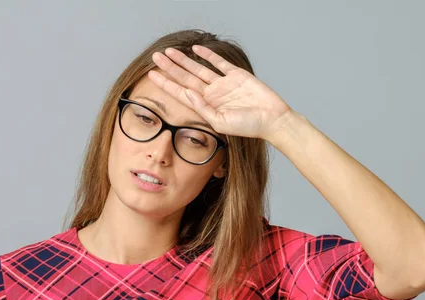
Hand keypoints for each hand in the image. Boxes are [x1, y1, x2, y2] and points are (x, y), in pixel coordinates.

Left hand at [148, 45, 291, 141]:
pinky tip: (195, 48)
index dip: (166, 84)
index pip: (180, 93)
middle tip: (155, 57)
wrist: (272, 120)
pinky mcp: (236, 75)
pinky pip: (219, 63)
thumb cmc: (249, 127)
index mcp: (206, 106)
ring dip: (183, 60)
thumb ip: (203, 109)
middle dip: (170, 68)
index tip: (152, 75)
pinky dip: (207, 55)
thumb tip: (187, 94)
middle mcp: (212, 94)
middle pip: (185, 78)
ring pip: (198, 68)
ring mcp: (223, 84)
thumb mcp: (221, 122)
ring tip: (169, 51)